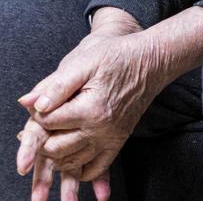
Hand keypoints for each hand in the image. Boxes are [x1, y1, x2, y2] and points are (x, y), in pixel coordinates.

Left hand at [17, 9, 154, 199]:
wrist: (151, 61)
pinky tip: (71, 156)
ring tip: (52, 136)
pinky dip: (78, 169)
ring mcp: (110, 138)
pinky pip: (94, 168)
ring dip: (55, 154)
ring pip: (71, 162)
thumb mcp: (86, 60)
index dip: (37, 114)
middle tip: (43, 122)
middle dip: (42, 137)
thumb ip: (57, 85)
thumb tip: (30, 104)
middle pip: (55, 148)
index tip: (40, 104)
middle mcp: (101, 130)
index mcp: (90, 109)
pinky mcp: (118, 142)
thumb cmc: (118, 56)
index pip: (48, 123)